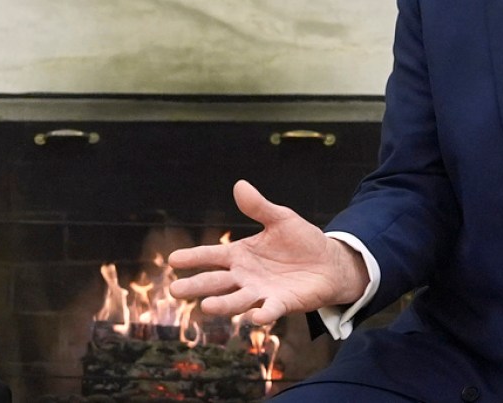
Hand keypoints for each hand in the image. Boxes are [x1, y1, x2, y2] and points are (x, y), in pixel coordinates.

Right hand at [167, 180, 368, 324]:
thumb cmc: (301, 240)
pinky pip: (269, 310)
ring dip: (222, 304)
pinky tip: (254, 316)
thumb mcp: (280, 218)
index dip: (192, 257)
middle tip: (175, 290)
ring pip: (236, 299)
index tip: (172, 260)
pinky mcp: (281, 304)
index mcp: (240, 255)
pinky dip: (262, 315)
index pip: (211, 256)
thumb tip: (239, 185)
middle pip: (215, 282)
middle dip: (196, 286)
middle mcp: (245, 276)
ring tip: (205, 307)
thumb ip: (259, 207)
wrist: (329, 263)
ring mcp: (261, 292)